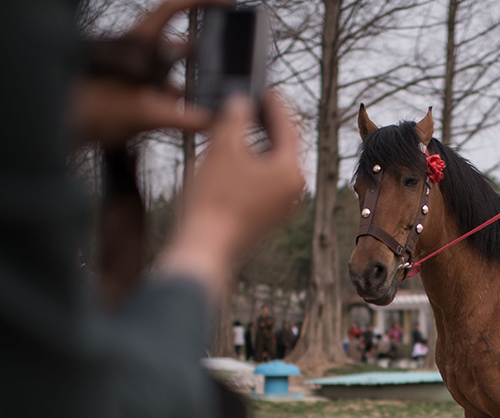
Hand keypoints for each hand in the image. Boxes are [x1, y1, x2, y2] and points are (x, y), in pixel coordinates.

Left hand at [68, 0, 231, 144]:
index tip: (226, 2)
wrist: (57, 128)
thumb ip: (181, 118)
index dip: (201, 1)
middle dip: (209, 55)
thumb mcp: (140, 112)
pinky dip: (187, 109)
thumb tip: (212, 120)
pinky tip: (200, 121)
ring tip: (219, 99)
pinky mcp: (139, 99)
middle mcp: (142, 56)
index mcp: (140, 42)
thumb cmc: (85, 108)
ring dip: (198, 87)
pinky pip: (171, 99)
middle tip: (231, 64)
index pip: (173, 9)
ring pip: (179, 76)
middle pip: (183, 46)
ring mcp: (141, 77)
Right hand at [159, 92, 305, 297]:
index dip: (274, 103)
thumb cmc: (213, 199)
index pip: (288, 126)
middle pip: (285, 145)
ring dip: (260, 142)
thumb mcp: (222, 147)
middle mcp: (295, 189)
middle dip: (268, 122)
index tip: (264, 87)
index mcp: (291, 171)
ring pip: (275, 163)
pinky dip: (255, 163)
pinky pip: (266, 180)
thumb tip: (241, 101)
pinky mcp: (269, 216)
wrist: (204, 247)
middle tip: (254, 101)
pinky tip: (237, 155)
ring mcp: (284, 205)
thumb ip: (235, 116)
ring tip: (242, 123)